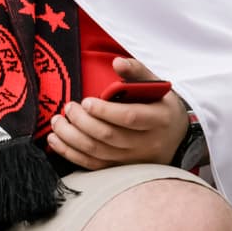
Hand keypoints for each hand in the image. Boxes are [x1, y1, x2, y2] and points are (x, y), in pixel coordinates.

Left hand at [47, 56, 188, 169]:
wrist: (176, 137)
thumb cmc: (159, 106)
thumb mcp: (155, 86)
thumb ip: (136, 71)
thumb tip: (117, 62)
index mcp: (158, 119)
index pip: (130, 117)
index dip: (105, 111)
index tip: (86, 101)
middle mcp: (147, 143)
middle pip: (109, 136)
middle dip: (82, 122)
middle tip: (69, 107)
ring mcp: (133, 159)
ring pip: (98, 152)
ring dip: (71, 137)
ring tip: (57, 122)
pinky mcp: (121, 168)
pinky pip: (92, 165)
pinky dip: (70, 153)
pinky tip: (55, 140)